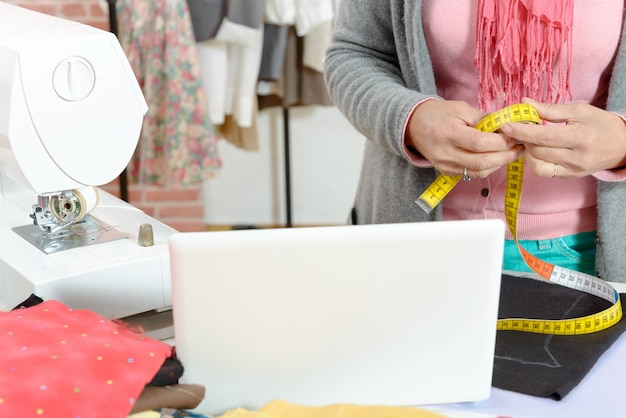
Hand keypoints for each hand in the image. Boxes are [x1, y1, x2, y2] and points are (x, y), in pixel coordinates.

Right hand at [406, 99, 523, 178]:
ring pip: (479, 171)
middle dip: (505, 156)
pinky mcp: (447, 172)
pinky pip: (472, 173)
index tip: (516, 135)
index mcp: (448, 133)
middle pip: (481, 161)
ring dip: (499, 163)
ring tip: (513, 153)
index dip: (501, 141)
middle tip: (521, 147)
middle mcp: (445, 153)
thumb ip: (483, 118)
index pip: (479, 143)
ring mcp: (445, 165)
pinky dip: (488, 167)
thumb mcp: (460, 108)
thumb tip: (507, 125)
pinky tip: (497, 158)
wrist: (414, 126)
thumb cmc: (438, 114)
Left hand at [499, 98, 625, 177]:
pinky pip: (544, 171)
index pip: (544, 136)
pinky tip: (538, 149)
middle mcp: (576, 158)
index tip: (506, 124)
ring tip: (530, 139)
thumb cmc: (600, 124)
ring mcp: (572, 170)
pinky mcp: (568, 177)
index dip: (522, 131)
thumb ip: (550, 109)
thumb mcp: (579, 110)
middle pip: (538, 151)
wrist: (622, 145)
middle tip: (518, 127)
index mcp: (581, 137)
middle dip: (523, 139)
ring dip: (527, 151)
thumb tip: (524, 103)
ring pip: (537, 165)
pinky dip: (536, 160)